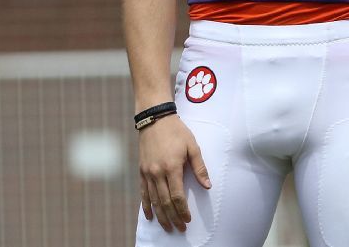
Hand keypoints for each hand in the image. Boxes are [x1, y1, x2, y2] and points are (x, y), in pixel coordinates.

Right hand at [138, 115, 210, 232]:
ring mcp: (147, 173)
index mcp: (172, 167)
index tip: (188, 219)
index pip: (177, 196)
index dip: (182, 210)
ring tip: (167, 226)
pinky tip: (150, 215)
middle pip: (165, 202)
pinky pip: (143, 192)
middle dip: (173, 217)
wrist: (155, 119)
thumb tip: (207, 186)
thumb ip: (199, 167)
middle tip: (180, 228)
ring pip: (153, 200)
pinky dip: (146, 205)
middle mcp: (157, 173)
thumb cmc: (177, 132)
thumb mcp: (193, 146)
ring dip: (160, 215)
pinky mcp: (141, 171)